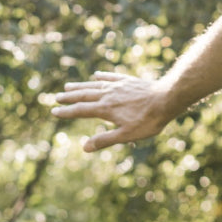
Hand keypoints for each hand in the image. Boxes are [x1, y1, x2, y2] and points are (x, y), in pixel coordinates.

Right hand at [51, 71, 172, 150]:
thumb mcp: (127, 135)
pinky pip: (111, 76)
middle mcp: (109, 94)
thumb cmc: (149, 120)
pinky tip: (97, 74)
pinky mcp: (129, 80)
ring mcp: (118, 85)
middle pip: (84, 95)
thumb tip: (85, 147)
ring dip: (81, 85)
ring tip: (69, 85)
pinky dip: (102, 76)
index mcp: (106, 109)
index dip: (66, 112)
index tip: (54, 111)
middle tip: (56, 97)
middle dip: (69, 97)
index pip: (81, 111)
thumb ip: (105, 140)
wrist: (167, 98)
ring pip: (95, 85)